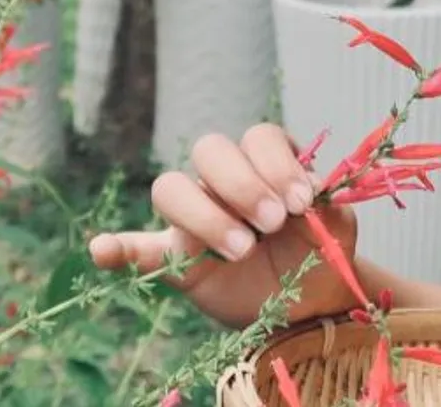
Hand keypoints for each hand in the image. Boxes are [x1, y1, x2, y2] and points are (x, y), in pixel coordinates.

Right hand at [87, 124, 361, 327]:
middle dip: (243, 184)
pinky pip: (136, 247)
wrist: (311, 304)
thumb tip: (313, 192)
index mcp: (266, 163)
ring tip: (242, 249)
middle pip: (211, 150)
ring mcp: (195, 217)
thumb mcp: (337, 229)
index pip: (258, 137)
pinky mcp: (175, 259)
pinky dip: (115, 248)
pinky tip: (102, 251)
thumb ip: (329, 206)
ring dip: (205, 215)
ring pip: (172, 188)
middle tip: (273, 223)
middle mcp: (225, 181)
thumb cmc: (322, 253)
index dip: (277, 164)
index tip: (301, 202)